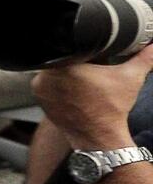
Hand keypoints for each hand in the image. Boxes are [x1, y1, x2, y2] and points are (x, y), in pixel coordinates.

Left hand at [34, 43, 152, 147]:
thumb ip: (144, 58)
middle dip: (74, 60)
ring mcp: (40, 89)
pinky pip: (47, 85)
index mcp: (64, 66)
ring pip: (52, 71)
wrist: (100, 138)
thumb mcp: (130, 78)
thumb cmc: (112, 109)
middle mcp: (47, 76)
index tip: (92, 54)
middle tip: (90, 68)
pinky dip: (58, 85)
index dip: (81, 47)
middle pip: (60, 58)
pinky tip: (73, 89)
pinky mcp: (40, 100)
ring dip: (64, 72)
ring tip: (83, 79)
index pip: (69, 46)